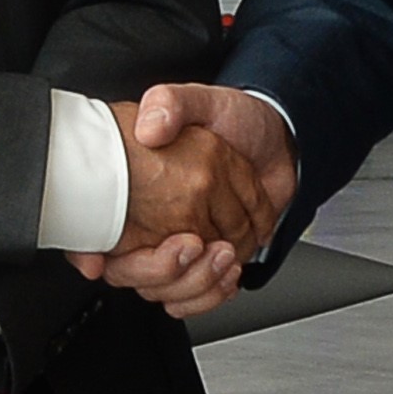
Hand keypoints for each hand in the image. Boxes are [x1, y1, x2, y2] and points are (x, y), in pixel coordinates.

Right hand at [74, 85, 294, 319]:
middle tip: (197, 245)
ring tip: (222, 256)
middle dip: (175, 273)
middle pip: (148, 276)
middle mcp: (153, 222)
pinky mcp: (207, 257)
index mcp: (137, 190)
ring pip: (174, 291)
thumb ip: (171, 103)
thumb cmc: (234, 117)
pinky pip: (197, 294)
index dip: (136, 259)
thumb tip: (149, 128)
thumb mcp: (199, 100)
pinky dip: (213, 292)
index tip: (174, 242)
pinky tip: (227, 275)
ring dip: (201, 283)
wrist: (274, 135)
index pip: (118, 241)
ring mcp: (180, 241)